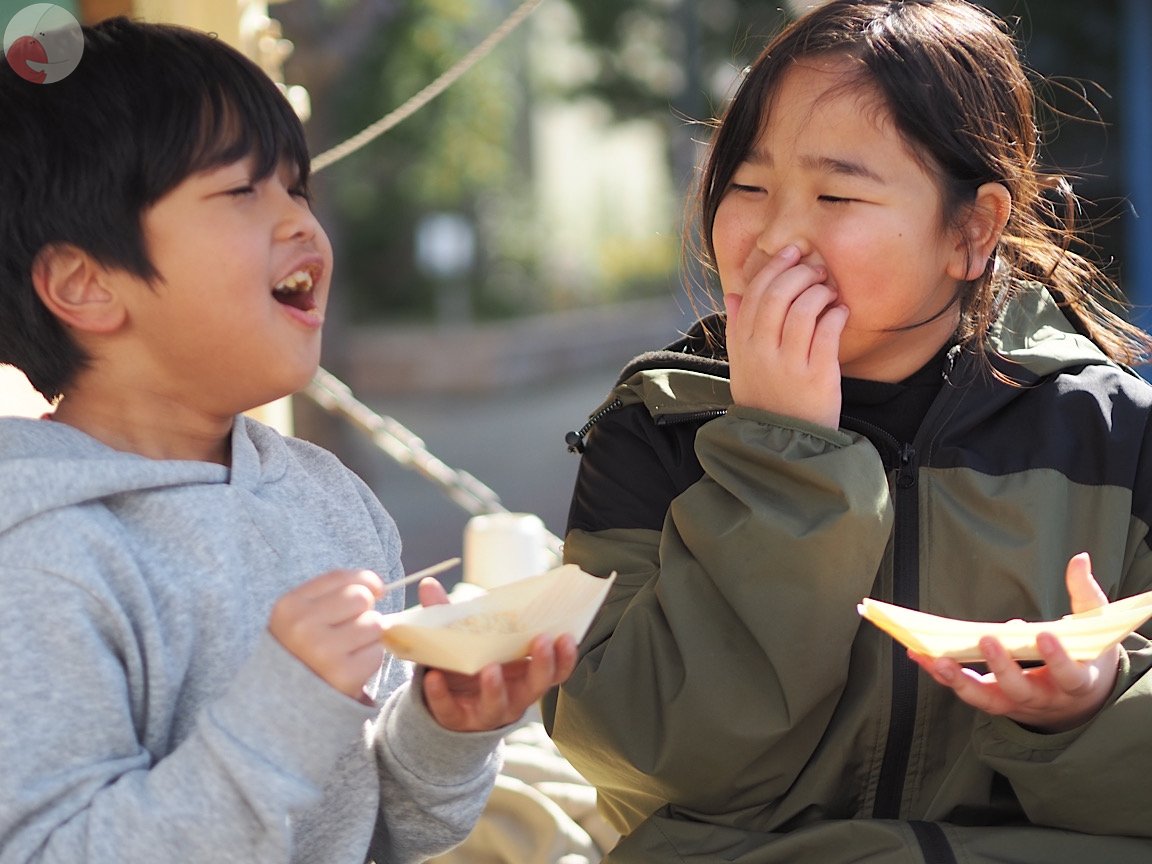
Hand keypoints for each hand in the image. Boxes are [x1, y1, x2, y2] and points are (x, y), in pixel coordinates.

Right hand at [268, 569, 385, 700]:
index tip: (373, 591)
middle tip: (350, 630)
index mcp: (290, 606)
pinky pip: (376, 653)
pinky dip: (370, 660)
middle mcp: (303, 627)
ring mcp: (323, 652)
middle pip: (361, 598)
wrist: (282, 703)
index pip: (341, 578)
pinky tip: (350, 667)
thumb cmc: (300, 651)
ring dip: (369, 637)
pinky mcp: (344, 676)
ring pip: (374, 624)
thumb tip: (377, 586)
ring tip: (348, 650)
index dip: (366, 581)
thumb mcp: (299, 616)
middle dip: (364, 611)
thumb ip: (334, 593)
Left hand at [416, 578, 577, 731]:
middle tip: (541, 641)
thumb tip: (429, 583)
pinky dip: (441, 694)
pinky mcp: (456, 719)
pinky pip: (450, 710)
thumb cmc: (468, 663)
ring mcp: (486, 710)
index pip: (554, 669)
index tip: (567, 635)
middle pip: (536, 686)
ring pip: (499, 705)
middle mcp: (513, 694)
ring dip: (496, 688)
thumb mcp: (466, 636)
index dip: (565, 656)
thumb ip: (451, 613)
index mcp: (524, 672)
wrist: (442, 701)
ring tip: (490, 669)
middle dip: (542, 665)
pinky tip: (433, 677)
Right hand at [724, 244, 847, 427]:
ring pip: (803, 310)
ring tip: (829, 292)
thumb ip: (738, 329)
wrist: (784, 444)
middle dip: (800, 273)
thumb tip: (734, 293)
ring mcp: (789, 365)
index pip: (754, 292)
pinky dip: (836, 314)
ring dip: (820, 292)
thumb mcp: (742, 366)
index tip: (793, 253)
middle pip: (778, 295)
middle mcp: (761, 353)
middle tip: (816, 269)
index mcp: (742, 346)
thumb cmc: (767, 400)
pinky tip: (841, 312)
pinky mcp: (817, 376)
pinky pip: (828, 331)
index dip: (775, 267)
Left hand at [910, 553, 1119, 731]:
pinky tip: (920, 656)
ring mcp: (1018, 704)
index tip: (1044, 635)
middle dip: (1002, 667)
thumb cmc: (1087, 655)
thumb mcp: (1095, 627)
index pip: (1070, 676)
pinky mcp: (995, 701)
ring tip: (936, 658)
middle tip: (987, 640)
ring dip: (959, 680)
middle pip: (1022, 690)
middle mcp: (1046, 699)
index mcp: (1077, 682)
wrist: (1082, 700)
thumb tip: (1079, 558)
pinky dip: (943, 675)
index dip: (1058, 660)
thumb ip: (1086, 594)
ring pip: (988, 699)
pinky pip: (967, 691)